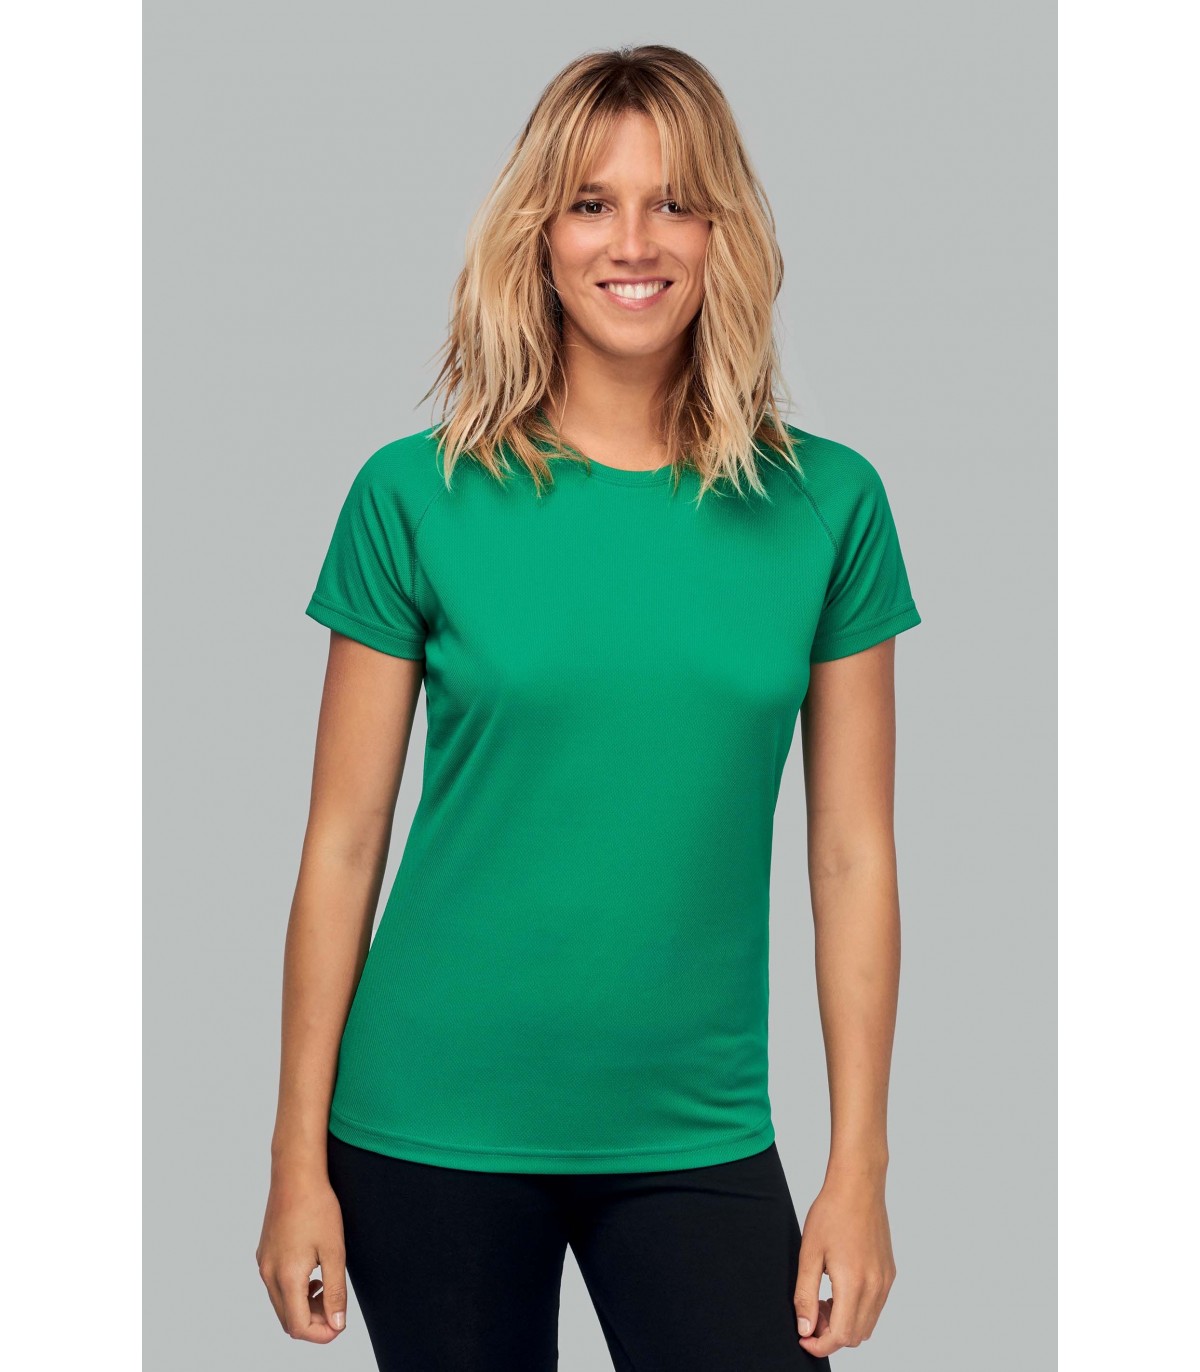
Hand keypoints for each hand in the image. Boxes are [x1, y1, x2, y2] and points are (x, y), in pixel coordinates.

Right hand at [256, 1169, 348, 1342]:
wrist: (296, 1175)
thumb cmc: (318, 1207)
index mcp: (286, 1276)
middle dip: (313, 1322)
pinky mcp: (264, 1253)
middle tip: (336, 1308)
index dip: (321, 1333)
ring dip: (303, 1306)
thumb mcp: (334, 1250)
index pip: (298, 1327)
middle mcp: (268, 1274)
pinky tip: (312, 1273)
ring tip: (326, 1288)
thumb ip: (335, 1290)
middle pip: (287, 1320)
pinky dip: (293, 1290)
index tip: (340, 1323)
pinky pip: (275, 1285)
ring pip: (281, 1303)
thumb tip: (337, 1323)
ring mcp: (263, 1263)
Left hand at [793, 1173, 896, 1357]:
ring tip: (823, 1297)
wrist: (858, 1185)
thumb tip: (805, 1329)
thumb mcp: (809, 1253)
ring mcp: (886, 1281)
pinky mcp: (889, 1273)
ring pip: (867, 1324)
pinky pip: (875, 1307)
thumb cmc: (831, 1213)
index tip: (803, 1337)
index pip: (840, 1336)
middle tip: (810, 1312)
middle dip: (830, 1334)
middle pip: (855, 1336)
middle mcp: (876, 1287)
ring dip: (844, 1323)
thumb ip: (805, 1295)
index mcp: (854, 1284)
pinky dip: (857, 1310)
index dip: (819, 1345)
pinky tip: (838, 1287)